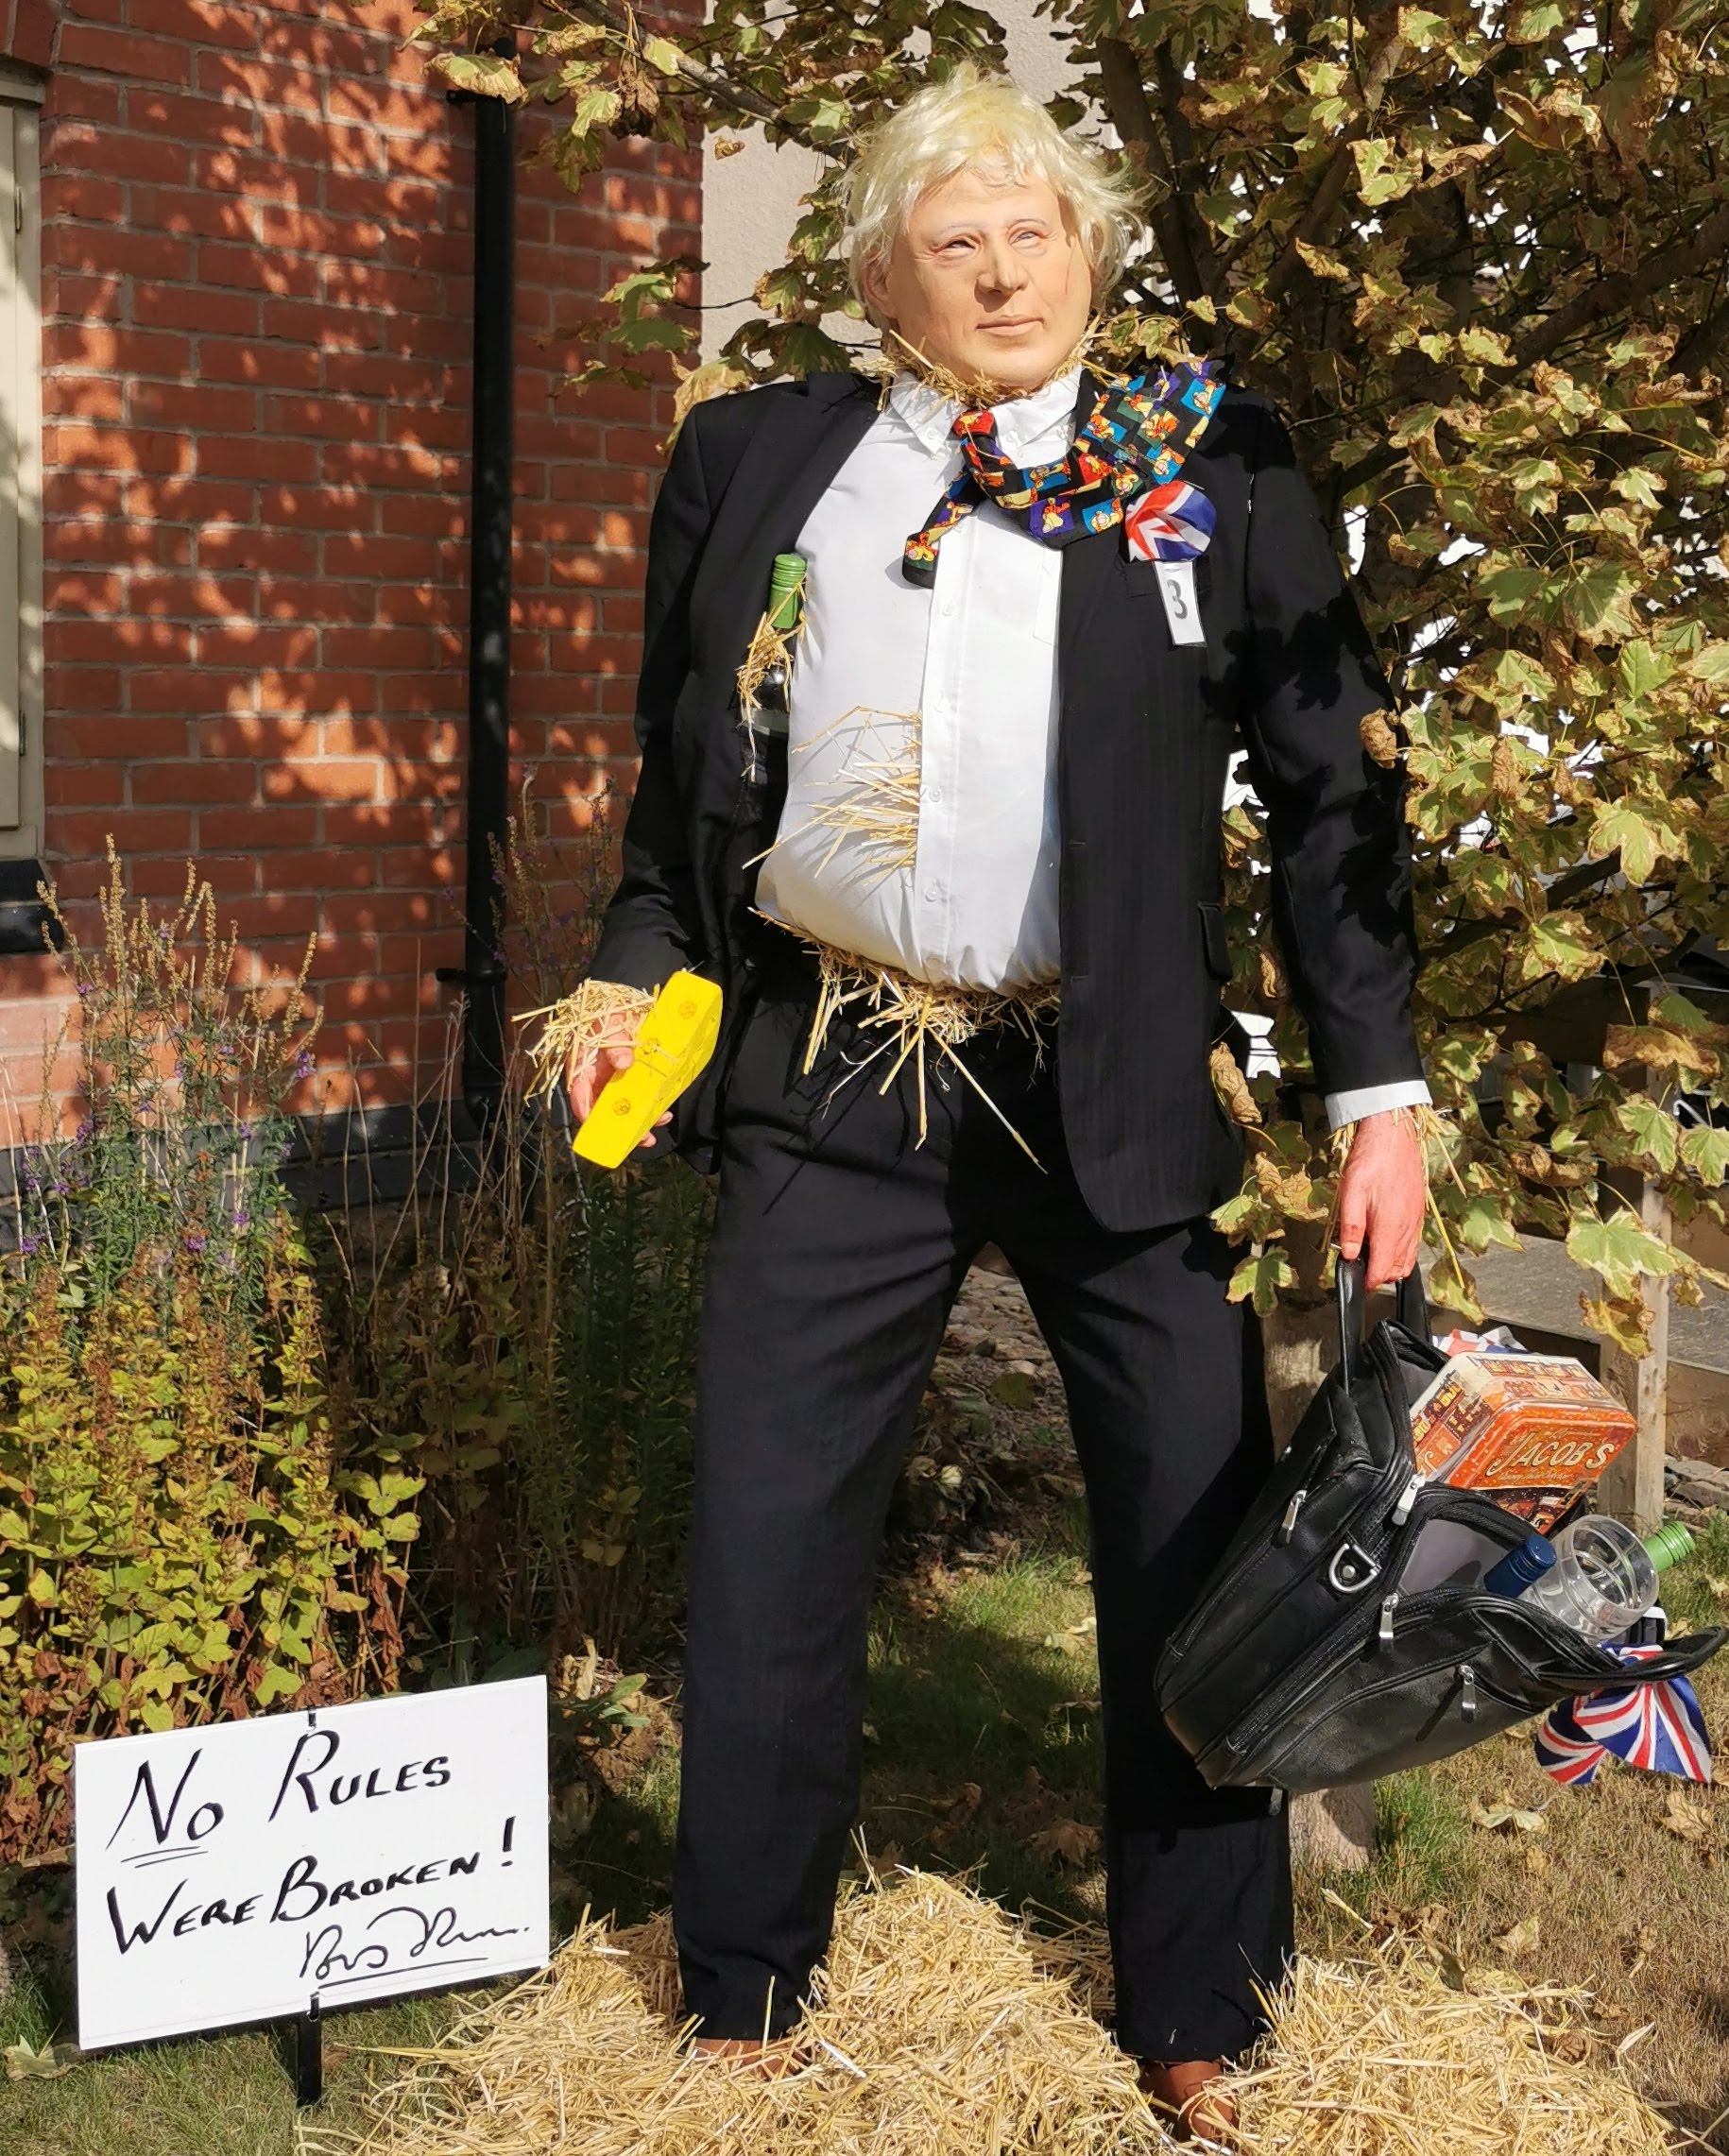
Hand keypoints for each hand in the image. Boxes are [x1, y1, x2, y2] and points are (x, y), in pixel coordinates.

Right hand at [564, 1008, 671, 1151]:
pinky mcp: (628, 1080)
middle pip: (602, 1109)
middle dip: (620, 1127)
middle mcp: (595, 1079)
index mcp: (581, 1066)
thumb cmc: (608, 1011)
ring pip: (621, 1108)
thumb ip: (614, 1038)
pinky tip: (663, 1112)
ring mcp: (612, 1081)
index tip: (601, 1127)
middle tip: (640, 1138)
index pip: (579, 1094)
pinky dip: (649, 1107)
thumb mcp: (609, 1020)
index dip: (587, 1113)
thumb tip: (624, 1062)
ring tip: (654, 1131)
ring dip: (637, 1123)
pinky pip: (637, 1098)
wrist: (624, 1000)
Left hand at [1336, 1110, 1425, 1291]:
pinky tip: (1385, 1240)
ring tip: (1371, 1256)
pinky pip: (1413, 1243)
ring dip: (1391, 1264)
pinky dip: (1401, 1251)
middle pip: (1397, 1269)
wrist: (1393, 1135)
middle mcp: (1407, 1227)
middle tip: (1360, 1267)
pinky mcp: (1419, 1213)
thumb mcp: (1350, 1193)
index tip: (1358, 1282)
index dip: (1368, 1281)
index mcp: (1390, 1226)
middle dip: (1379, 1275)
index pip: (1382, 1270)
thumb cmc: (1371, 1160)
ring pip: (1408, 1258)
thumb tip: (1349, 1255)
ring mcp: (1416, 1221)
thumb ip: (1351, 1228)